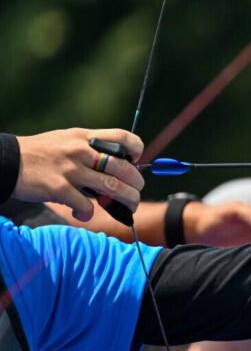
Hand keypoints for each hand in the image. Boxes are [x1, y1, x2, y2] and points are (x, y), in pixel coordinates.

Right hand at [15, 128, 144, 220]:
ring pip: (113, 188)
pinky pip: (86, 206)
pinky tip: (83, 214)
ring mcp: (70, 170)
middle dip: (136, 184)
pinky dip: (88, 213)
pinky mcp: (59, 188)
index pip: (122, 137)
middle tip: (135, 193)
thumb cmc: (41, 154)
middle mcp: (80, 151)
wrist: (7, 161)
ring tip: (128, 207)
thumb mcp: (67, 140)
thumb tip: (120, 167)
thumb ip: (91, 149)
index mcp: (84, 137)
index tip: (137, 161)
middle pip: (124, 169)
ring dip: (127, 201)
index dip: (137, 149)